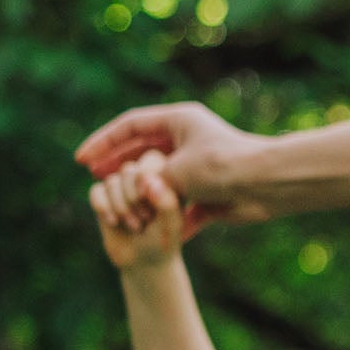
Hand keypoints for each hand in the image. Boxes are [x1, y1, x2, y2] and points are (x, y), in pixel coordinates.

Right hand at [75, 101, 267, 219]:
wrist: (268, 186)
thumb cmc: (223, 167)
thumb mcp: (174, 170)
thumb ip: (146, 181)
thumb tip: (131, 194)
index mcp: (178, 121)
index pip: (131, 125)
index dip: (103, 141)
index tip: (81, 159)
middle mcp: (187, 141)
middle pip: (142, 151)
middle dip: (117, 165)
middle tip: (93, 178)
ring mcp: (197, 166)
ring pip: (159, 179)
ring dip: (139, 193)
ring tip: (115, 205)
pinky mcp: (208, 193)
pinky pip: (179, 203)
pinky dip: (166, 215)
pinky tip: (148, 228)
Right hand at [88, 151, 200, 267]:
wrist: (144, 262)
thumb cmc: (163, 242)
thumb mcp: (170, 226)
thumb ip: (166, 202)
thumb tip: (148, 179)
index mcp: (165, 177)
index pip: (151, 159)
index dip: (146, 181)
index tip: (152, 207)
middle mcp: (143, 177)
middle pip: (128, 169)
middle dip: (132, 198)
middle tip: (144, 220)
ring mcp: (122, 186)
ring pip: (111, 180)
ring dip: (120, 206)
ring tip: (134, 226)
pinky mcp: (105, 197)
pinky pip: (96, 190)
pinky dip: (102, 206)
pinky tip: (113, 222)